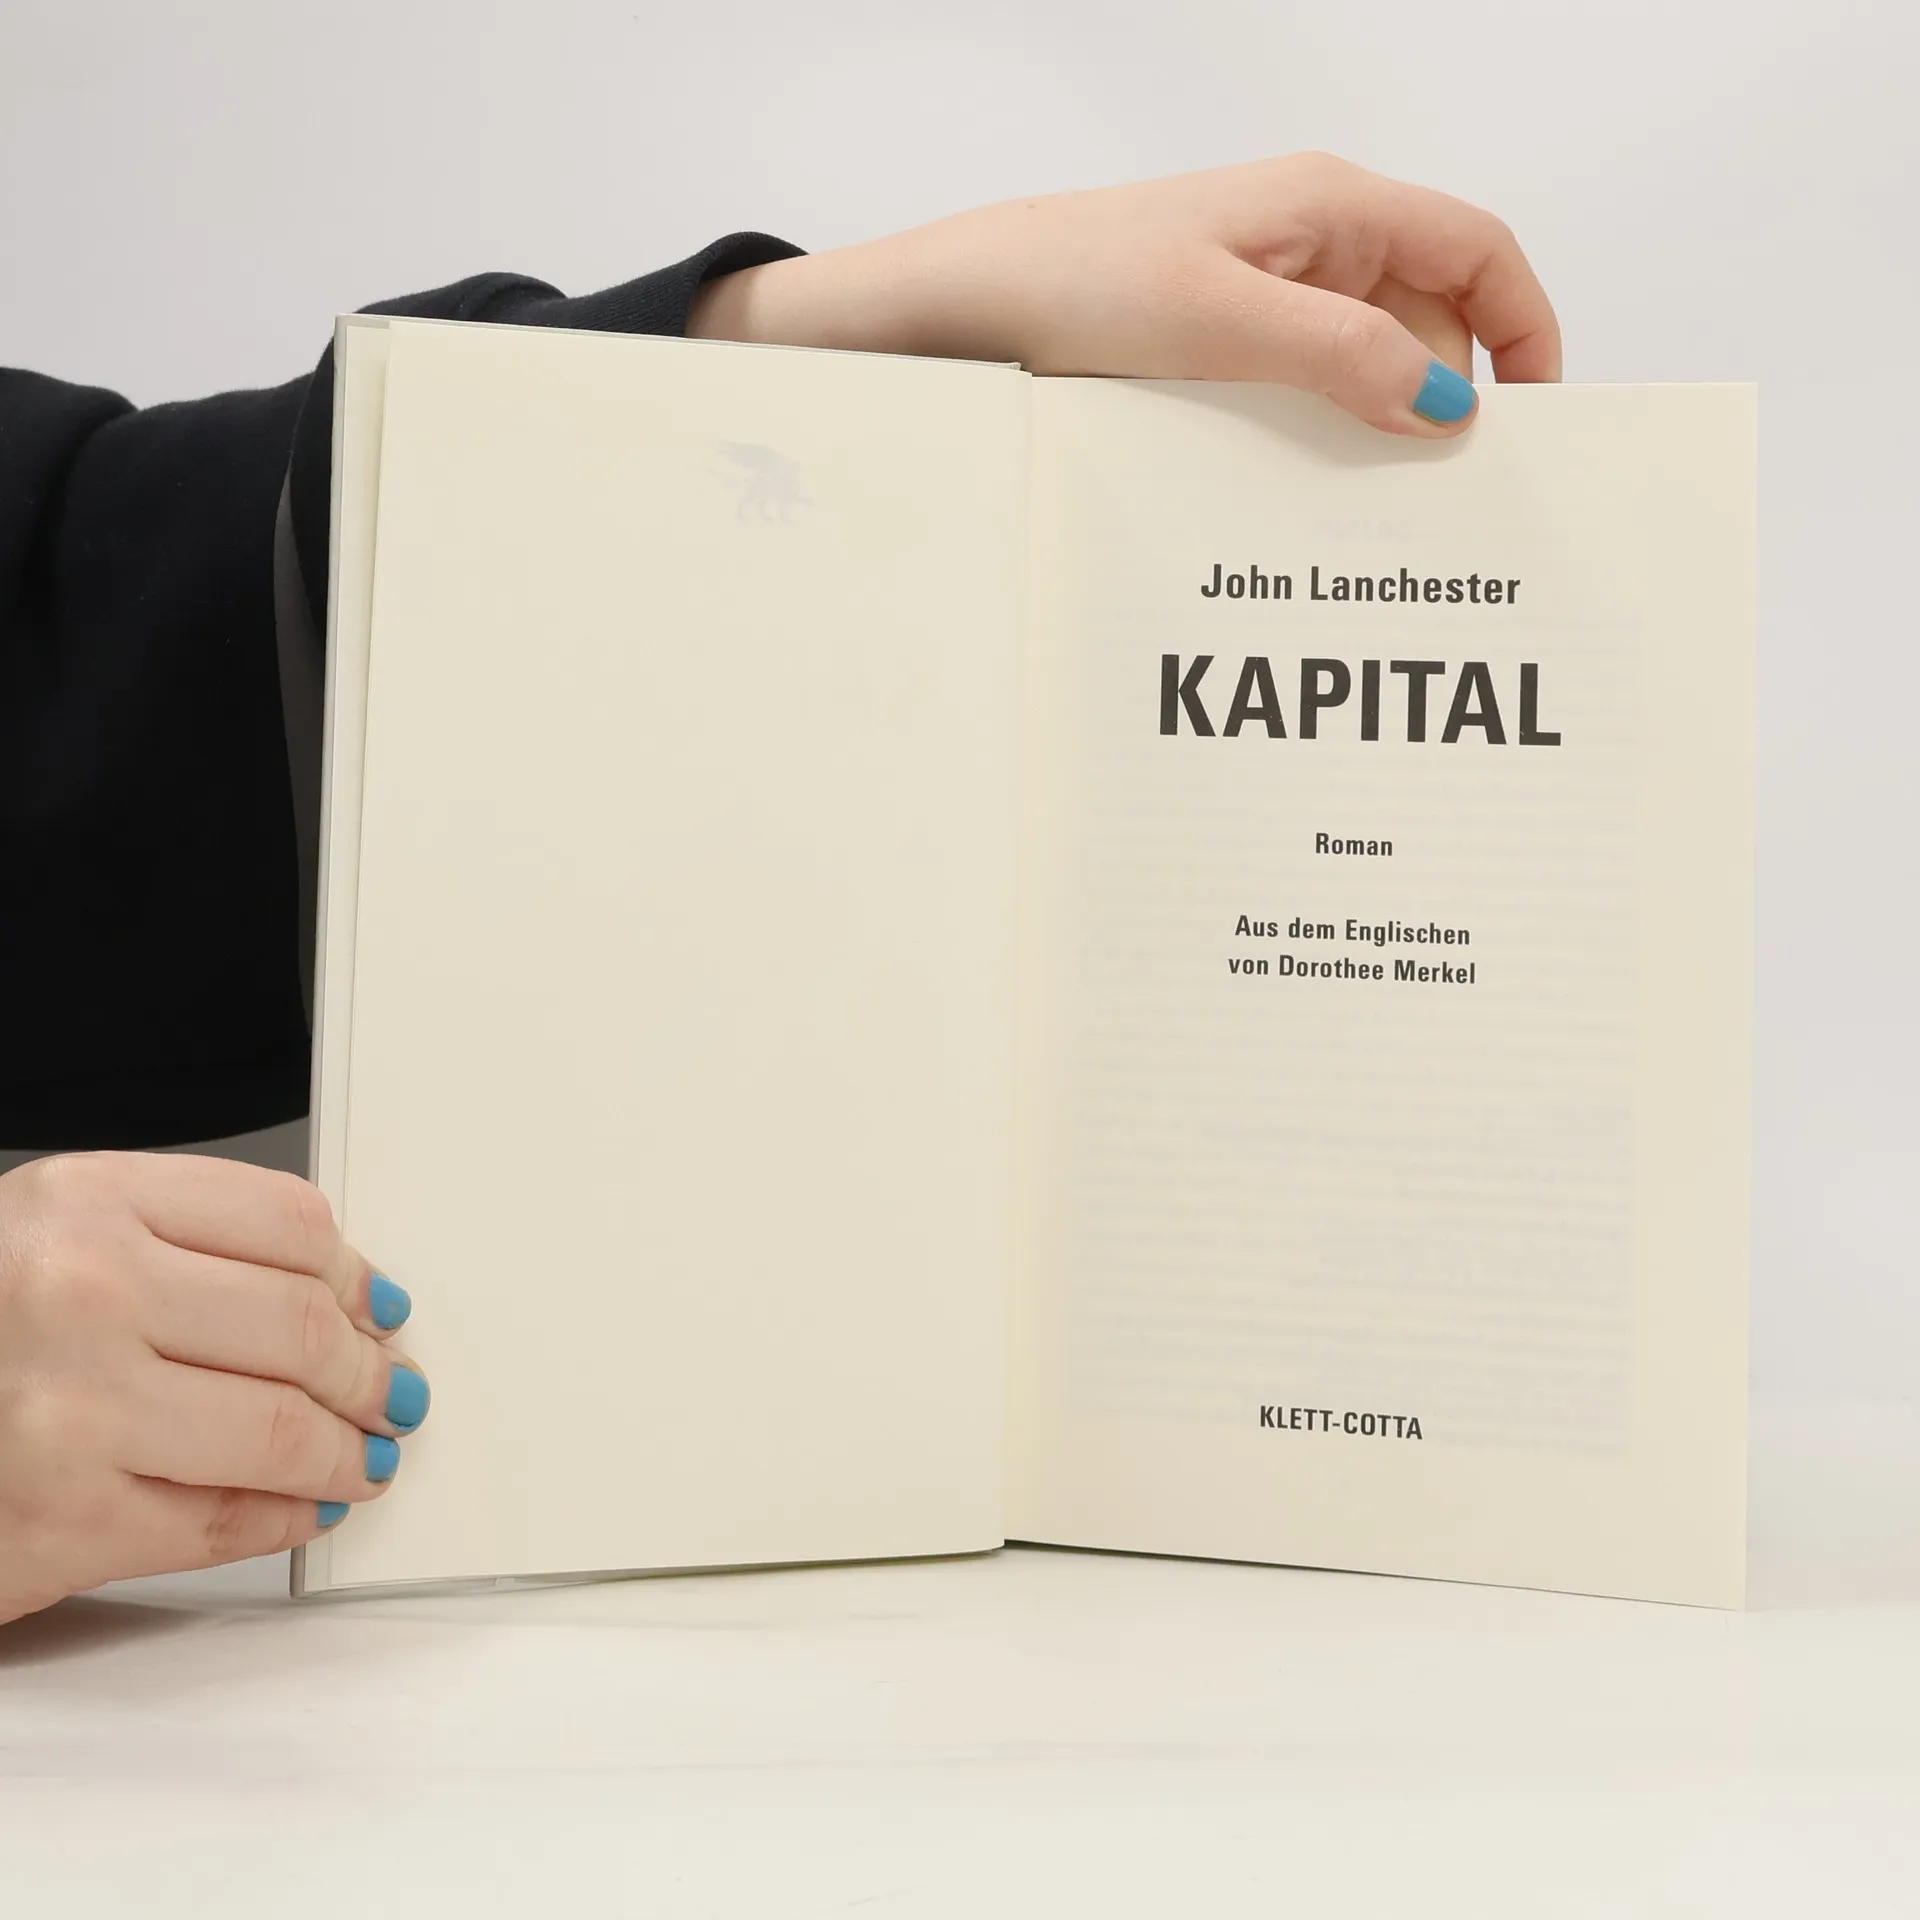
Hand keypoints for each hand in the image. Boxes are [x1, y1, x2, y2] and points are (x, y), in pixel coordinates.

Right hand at [0, 1153, 425, 1625]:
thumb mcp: (52, 1237)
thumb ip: (187, 1246)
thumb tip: (345, 1297)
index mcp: (84, 1204)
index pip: (289, 1224)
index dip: (354, 1276)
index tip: (377, 1306)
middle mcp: (78, 1296)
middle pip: (302, 1329)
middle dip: (369, 1373)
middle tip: (389, 1391)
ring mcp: (69, 1415)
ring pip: (281, 1432)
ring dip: (347, 1452)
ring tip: (364, 1454)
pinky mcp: (59, 1525)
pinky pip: (221, 1523)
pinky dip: (286, 1517)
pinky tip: (304, 1506)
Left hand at [691, 152, 1559, 436]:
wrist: (957, 306)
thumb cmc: (1072, 281)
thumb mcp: (1221, 320)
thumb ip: (1343, 355)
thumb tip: (1446, 404)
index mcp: (1330, 205)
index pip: (1477, 248)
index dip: (1525, 326)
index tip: (1533, 417)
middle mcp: (1308, 241)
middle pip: (1431, 312)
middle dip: (1450, 391)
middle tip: (1449, 490)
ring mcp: (1261, 292)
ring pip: (1365, 357)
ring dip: (1379, 421)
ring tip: (1377, 501)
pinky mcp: (1217, 341)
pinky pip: (1301, 386)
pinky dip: (1320, 431)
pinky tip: (1307, 485)